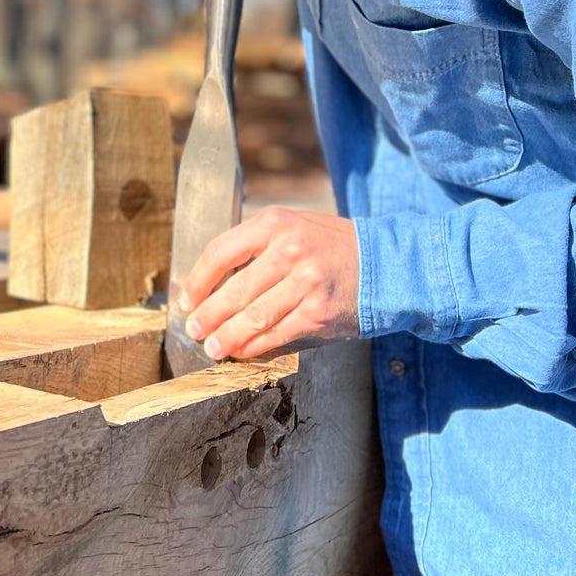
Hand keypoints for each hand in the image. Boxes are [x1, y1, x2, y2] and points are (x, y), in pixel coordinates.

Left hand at [177, 207, 359, 360]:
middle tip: (194, 330)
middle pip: (234, 290)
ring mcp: (305, 282)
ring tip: (213, 347)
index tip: (189, 299)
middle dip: (208, 315)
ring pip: (252, 317)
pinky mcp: (319, 312)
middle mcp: (289, 250)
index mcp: (275, 224)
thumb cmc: (333, 247)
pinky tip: (242, 352)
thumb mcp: (295, 228)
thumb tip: (215, 281)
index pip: (221, 251)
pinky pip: (276, 334)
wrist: (386, 263)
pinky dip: (254, 347)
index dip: (199, 280)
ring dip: (227, 337)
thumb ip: (259, 247)